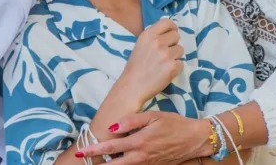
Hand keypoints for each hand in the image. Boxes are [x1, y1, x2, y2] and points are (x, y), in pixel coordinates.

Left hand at [78, 111, 211, 163]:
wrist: (194, 139)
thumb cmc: (174, 124)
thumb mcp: (153, 116)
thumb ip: (132, 120)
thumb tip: (112, 127)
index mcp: (138, 142)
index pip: (110, 148)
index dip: (94, 150)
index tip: (81, 152)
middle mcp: (140, 157)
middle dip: (98, 162)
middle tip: (83, 159)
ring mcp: (146, 164)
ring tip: (98, 160)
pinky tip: (117, 160)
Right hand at [116, 18, 184, 104]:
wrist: (132, 87)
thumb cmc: (135, 67)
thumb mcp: (140, 45)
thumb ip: (154, 37)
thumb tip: (170, 31)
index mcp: (147, 35)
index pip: (167, 22)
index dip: (172, 28)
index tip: (171, 35)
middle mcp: (157, 42)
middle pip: (176, 36)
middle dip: (173, 44)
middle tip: (165, 54)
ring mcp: (165, 54)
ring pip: (180, 50)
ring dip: (175, 57)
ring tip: (163, 64)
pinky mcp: (172, 67)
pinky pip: (181, 63)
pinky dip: (176, 68)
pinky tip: (165, 72)